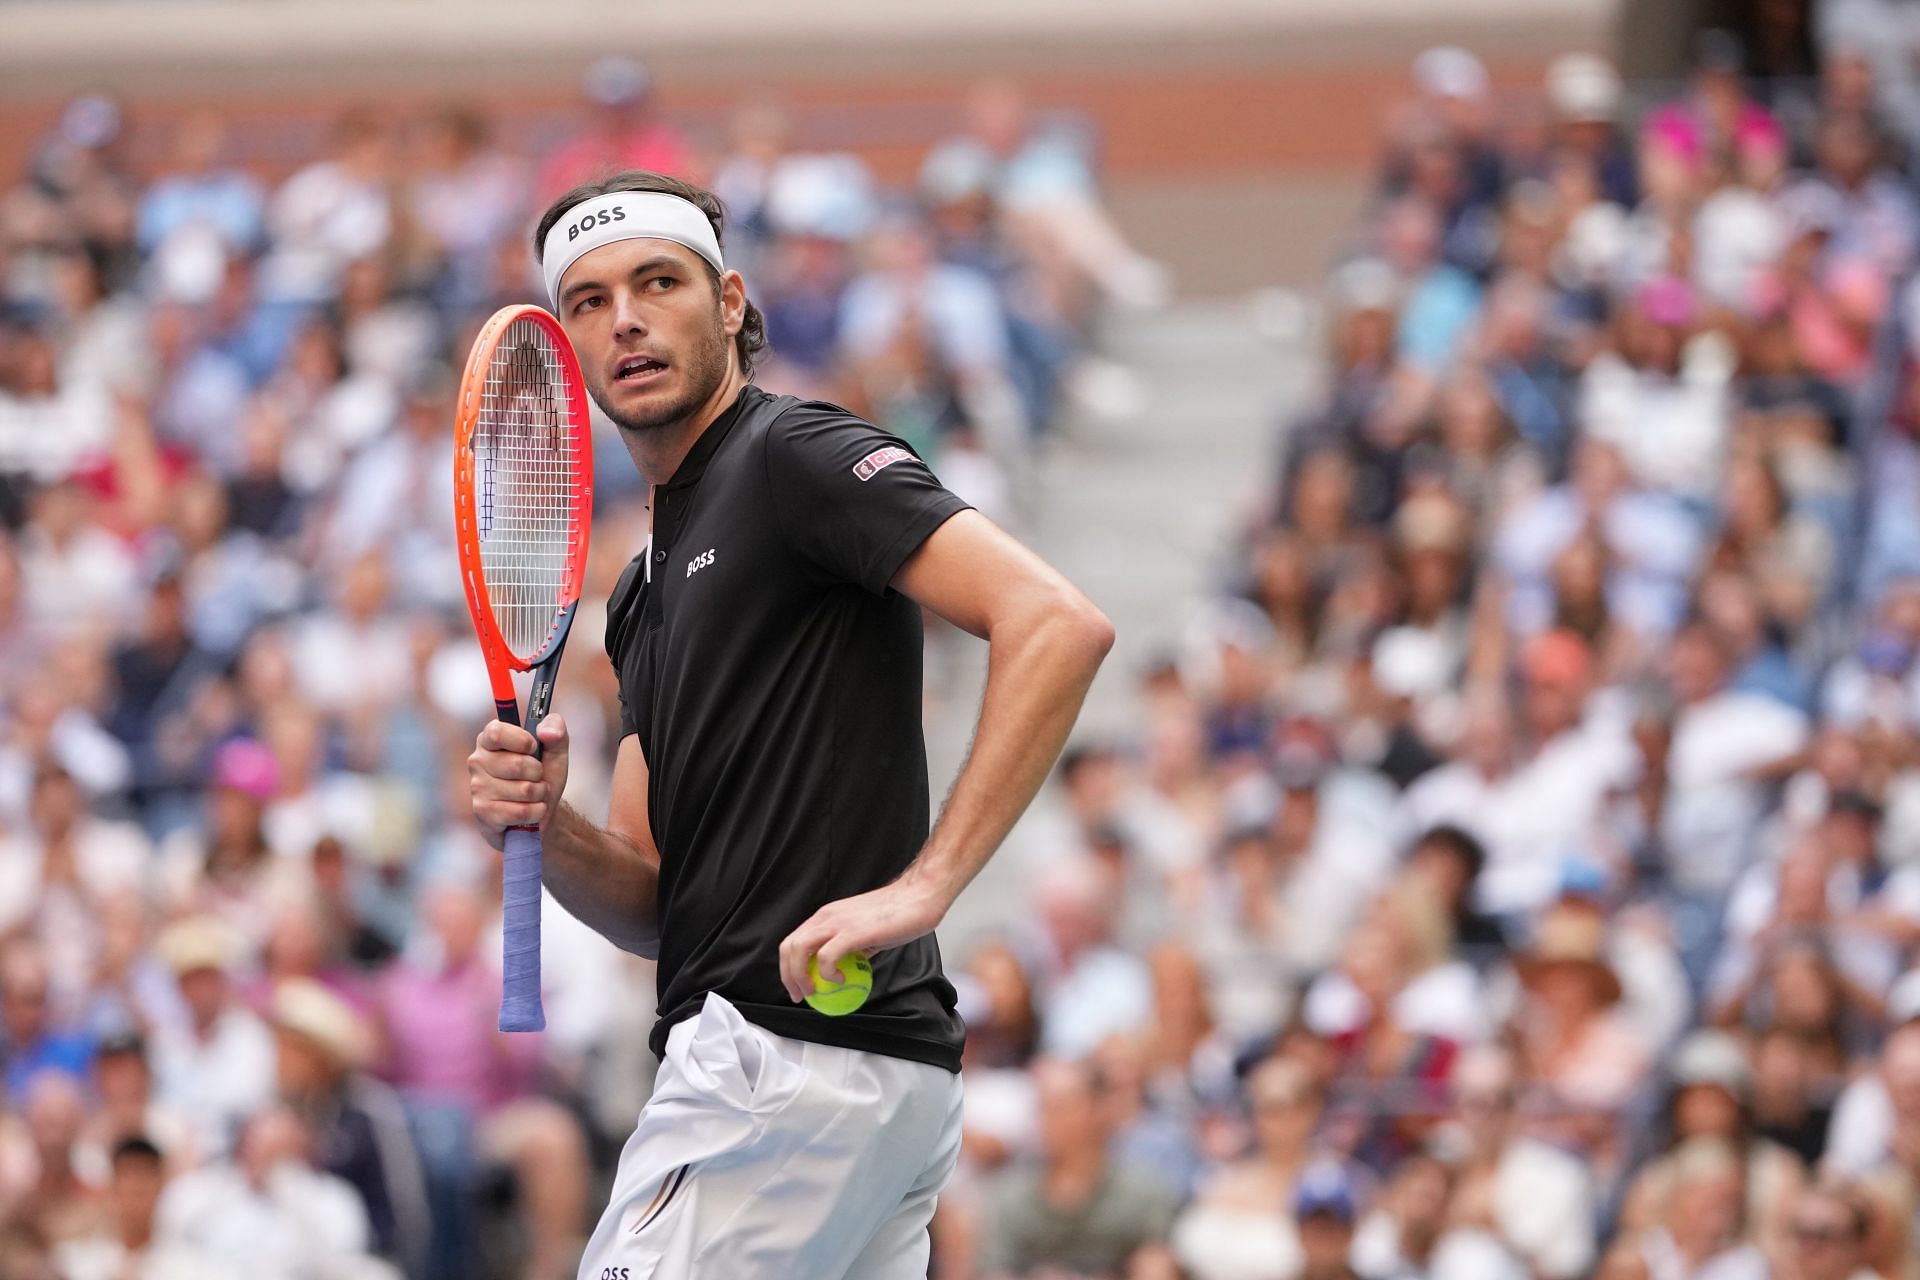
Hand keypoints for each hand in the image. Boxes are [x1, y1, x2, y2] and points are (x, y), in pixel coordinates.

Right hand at [467, 715, 569, 847]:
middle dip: (538, 773)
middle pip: (517, 764)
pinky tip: (529, 810)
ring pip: (524, 790)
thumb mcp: (555, 750)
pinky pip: (521, 812)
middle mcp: (478, 760)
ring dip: (540, 794)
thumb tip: (547, 732)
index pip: (497, 733)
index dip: (523, 741)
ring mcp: (478, 787)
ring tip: (534, 794)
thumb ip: (556, 730)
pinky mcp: (483, 812)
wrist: (539, 811)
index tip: (533, 748)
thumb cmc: (542, 776)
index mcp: (490, 739)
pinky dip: (536, 812)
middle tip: (536, 776)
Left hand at [777, 875, 948, 1001]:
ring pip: (799, 949)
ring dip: (800, 976)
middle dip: (788, 975)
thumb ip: (852, 948)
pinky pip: (827, 956)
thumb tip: (845, 969)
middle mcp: (826, 917)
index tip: (799, 986)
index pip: (794, 940)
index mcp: (827, 916)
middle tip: (801, 995)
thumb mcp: (866, 933)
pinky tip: (840, 980)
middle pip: (789, 946)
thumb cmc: (898, 913)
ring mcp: (837, 923)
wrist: (918, 897)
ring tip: (815, 991)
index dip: (789, 966)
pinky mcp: (851, 932)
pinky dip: (827, 973)